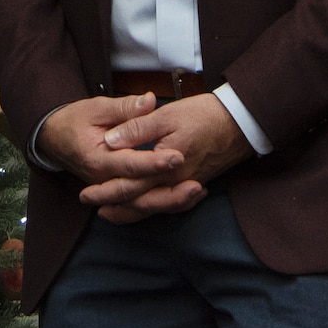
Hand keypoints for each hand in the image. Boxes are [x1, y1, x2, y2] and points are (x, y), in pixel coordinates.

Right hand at [35, 93, 184, 193]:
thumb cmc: (76, 120)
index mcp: (98, 160)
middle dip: (169, 192)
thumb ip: (124, 108)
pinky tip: (188, 199)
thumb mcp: (97, 107)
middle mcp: (104, 181)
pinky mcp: (118, 191)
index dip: (154, 162)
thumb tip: (149, 102)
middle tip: (197, 186)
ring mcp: (111, 189)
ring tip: (198, 193)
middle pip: (139, 193)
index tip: (178, 156)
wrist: (54, 138)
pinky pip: (142, 203)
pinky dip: (165, 203)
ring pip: (143, 203)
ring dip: (171, 201)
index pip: (130, 165)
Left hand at [78, 94, 252, 222]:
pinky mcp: (195, 183)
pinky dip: (153, 208)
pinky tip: (145, 205)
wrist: (242, 122)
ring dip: (131, 211)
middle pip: (140, 202)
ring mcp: (187, 185)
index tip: (85, 193)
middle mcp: (176, 183)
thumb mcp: (167, 115)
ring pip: (154, 207)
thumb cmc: (204, 115)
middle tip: (91, 205)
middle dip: (114, 205)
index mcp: (166, 167)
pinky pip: (169, 203)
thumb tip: (110, 140)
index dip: (105, 190)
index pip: (129, 185)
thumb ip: (137, 128)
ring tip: (110, 213)